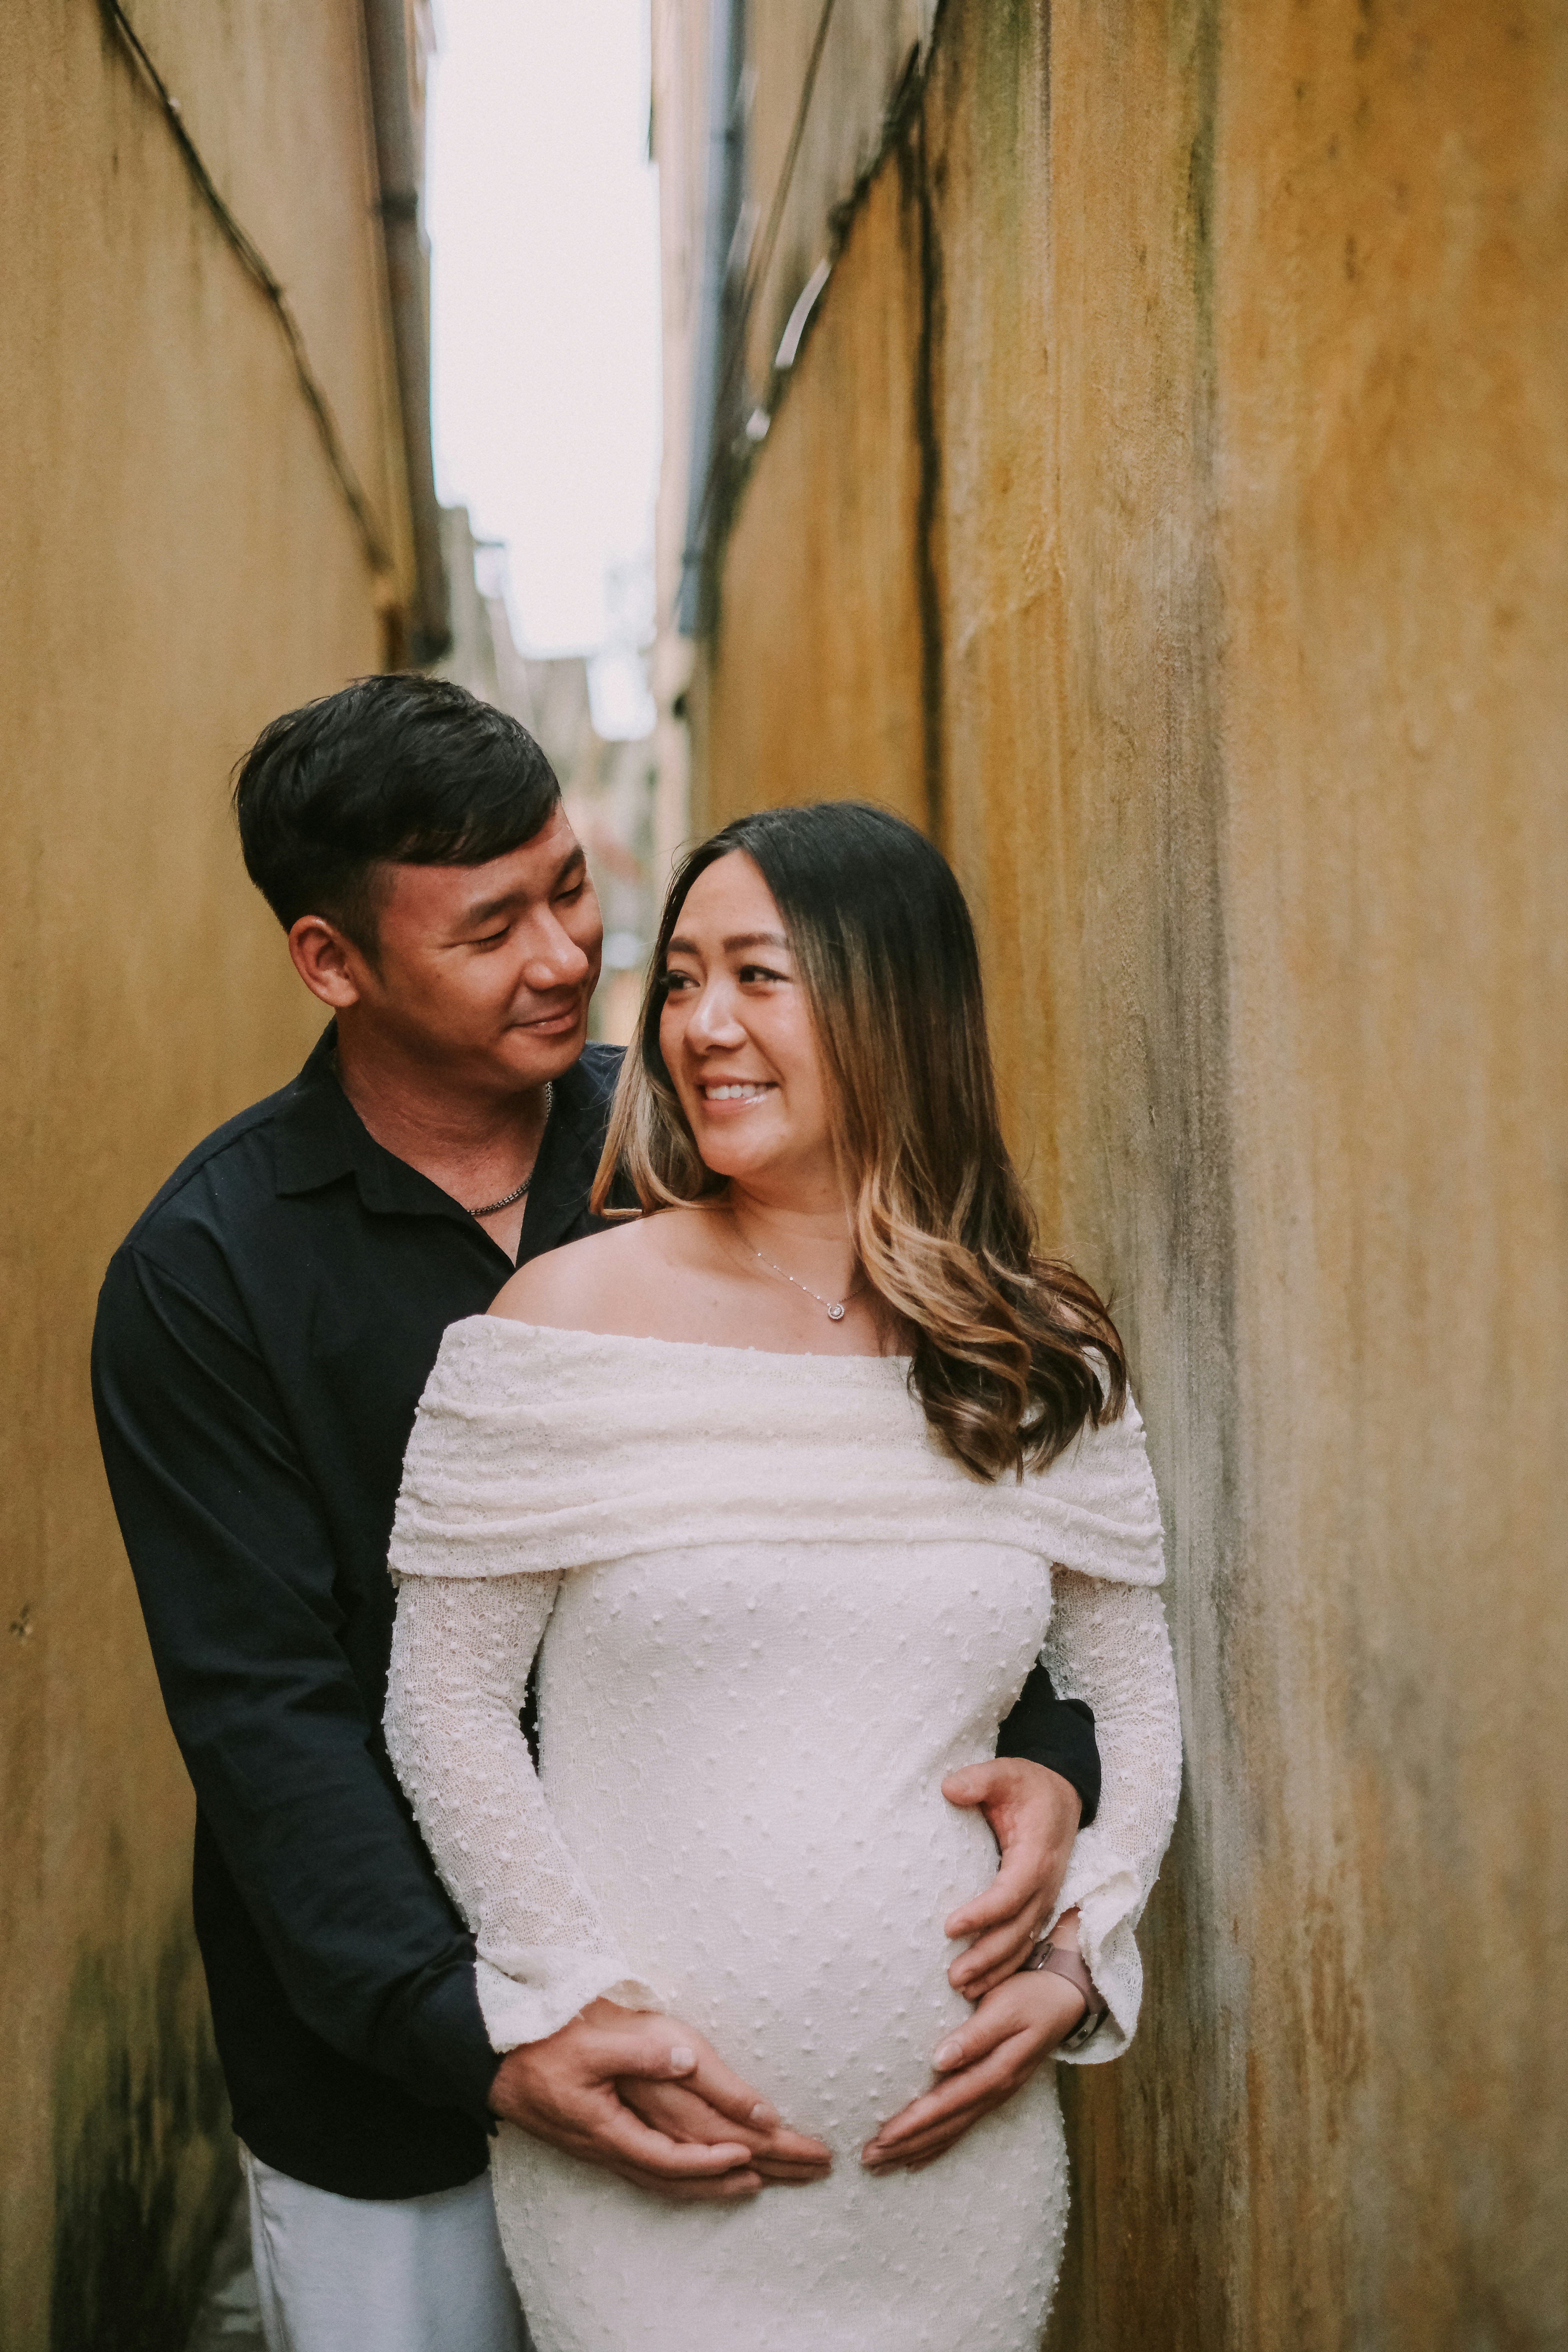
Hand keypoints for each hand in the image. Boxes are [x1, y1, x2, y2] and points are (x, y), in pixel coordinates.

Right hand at [488, 1999, 790, 2202]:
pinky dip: (686, 2181)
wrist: (494, 2060)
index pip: (672, 2156)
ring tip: (758, 2182)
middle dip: (737, 2174)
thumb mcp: (591, 2043)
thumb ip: (640, 2052)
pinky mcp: (603, 2143)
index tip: (753, 2154)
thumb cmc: (542, 2045)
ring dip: (714, 2185)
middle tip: (788, 2170)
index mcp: (611, 2126)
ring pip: (667, 2182)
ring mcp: (607, 2149)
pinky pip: (652, 2175)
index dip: (713, 2160)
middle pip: (682, 2175)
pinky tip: (703, 2177)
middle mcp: (613, 2146)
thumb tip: (688, 2058)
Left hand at [860, 1962, 1085, 2174]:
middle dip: (906, 2144)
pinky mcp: (993, 2093)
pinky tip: (917, 2158)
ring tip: (881, 2163)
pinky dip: (939, 2145)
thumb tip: (940, 2058)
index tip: (882, 2136)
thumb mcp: (1005, 2008)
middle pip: (945, 2126)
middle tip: (868, 2158)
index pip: (946, 2103)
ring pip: (951, 2131)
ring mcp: (995, 2096)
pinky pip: (962, 2127)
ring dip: (916, 2149)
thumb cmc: (1030, 1996)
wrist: (1064, 1997)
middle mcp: (994, 2091)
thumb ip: (975, 2035)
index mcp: (996, 2071)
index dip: (914, 2122)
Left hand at [941, 1758, 1079, 2000]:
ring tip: (963, 1990)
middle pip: (1018, 1930)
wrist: (1062, 1793)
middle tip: (953, 1977)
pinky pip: (1025, 1941)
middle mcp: (1046, 1884)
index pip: (1010, 1894)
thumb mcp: (1005, 1772)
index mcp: (1037, 1855)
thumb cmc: (1028, 1785)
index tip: (949, 1927)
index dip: (982, 1914)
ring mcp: (1046, 1898)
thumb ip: (978, 1779)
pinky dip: (1006, 1965)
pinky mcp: (1039, 1905)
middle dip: (987, 1957)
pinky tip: (983, 1983)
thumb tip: (949, 1789)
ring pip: (1024, 1943)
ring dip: (995, 1969)